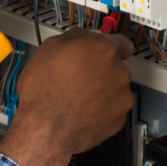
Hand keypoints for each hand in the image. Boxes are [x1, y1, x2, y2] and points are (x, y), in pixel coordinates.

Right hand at [0, 29, 133, 165]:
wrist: (46, 129)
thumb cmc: (45, 91)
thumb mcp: (50, 48)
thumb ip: (75, 37)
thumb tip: (84, 36)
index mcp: (103, 49)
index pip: (122, 41)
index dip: (108, 46)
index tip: (102, 51)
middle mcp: (118, 71)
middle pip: (115, 66)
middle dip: (100, 70)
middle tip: (78, 76)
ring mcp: (121, 96)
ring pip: (114, 88)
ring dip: (101, 90)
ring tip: (77, 96)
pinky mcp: (119, 118)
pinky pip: (112, 109)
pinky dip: (101, 109)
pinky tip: (82, 109)